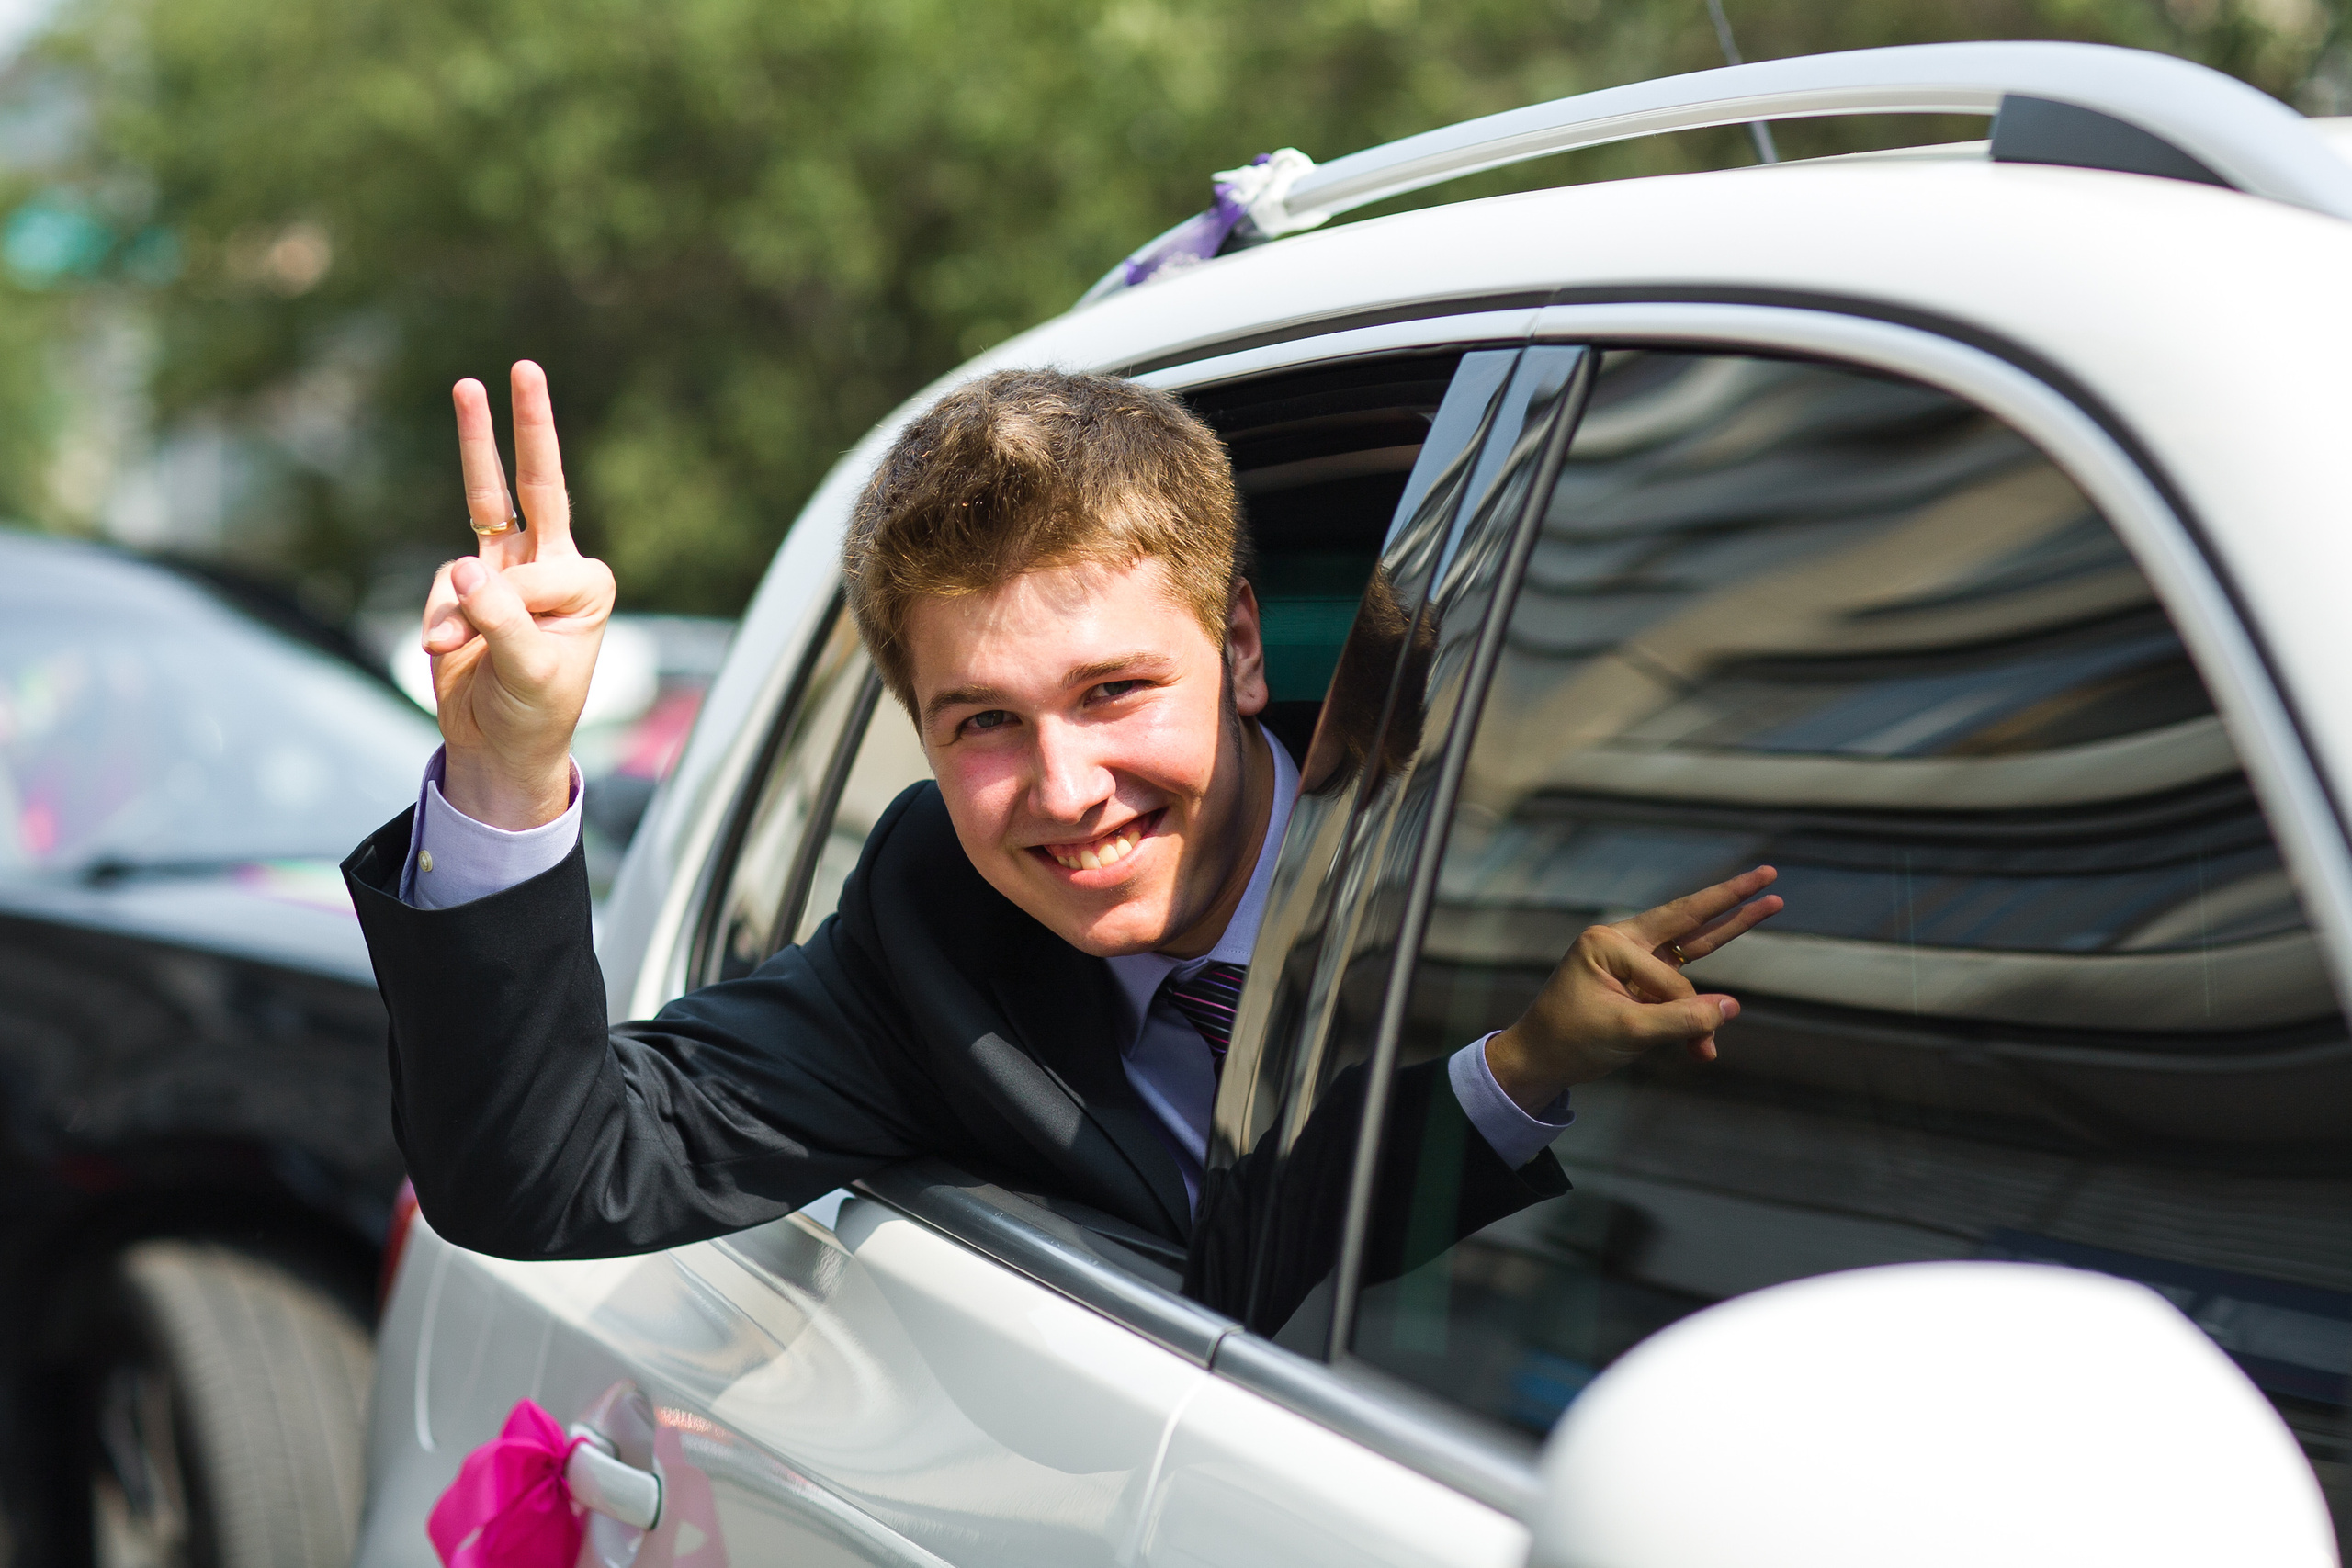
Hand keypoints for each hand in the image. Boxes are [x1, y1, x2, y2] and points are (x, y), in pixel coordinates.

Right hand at [421, 362, 616, 828]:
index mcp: (589, 585)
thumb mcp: (529, 673)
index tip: (496, 648)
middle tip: (524, 369)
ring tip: (469, 383)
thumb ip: (498, 620)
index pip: (539, 571)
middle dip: (529, 428)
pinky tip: (446, 649)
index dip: (508, 607)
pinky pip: (441, 581)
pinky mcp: (468, 586)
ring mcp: (508, 571)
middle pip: (537, 485)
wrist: (499, 748)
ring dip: (474, 443)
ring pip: (486, 499)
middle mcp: (554, 567)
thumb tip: (462, 568)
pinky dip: (437, 613)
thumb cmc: (535, 714)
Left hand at [1485, 865, 1782, 1113]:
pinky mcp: (1639, 980)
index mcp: (1607, 942)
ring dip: (1732, 929)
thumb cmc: (1570, 1041)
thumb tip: (1730, 1009)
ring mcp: (1632, 958)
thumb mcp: (1626, 1034)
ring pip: (1694, 941)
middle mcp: (1620, 940)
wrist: (1537, 1060)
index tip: (1672, 1041)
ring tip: (1774, 901)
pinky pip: (1683, 981)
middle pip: (1688, 916)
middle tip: (1769, 873)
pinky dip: (1698, 1009)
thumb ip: (1680, 1021)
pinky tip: (1713, 1028)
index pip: (1669, 977)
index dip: (1677, 1013)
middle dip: (1731, 898)